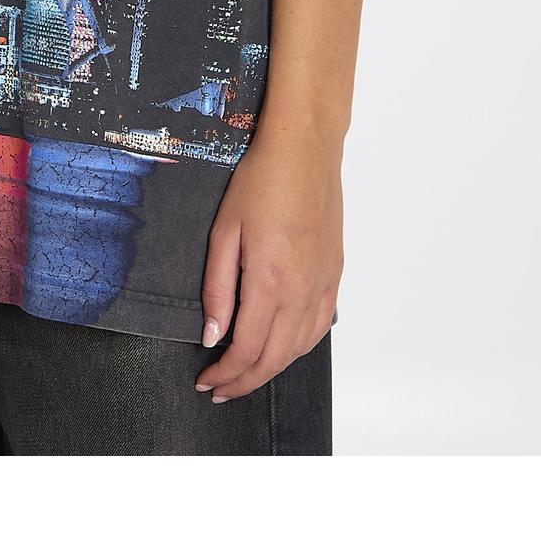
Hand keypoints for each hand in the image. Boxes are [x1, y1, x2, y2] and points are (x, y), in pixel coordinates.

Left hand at [196, 123, 342, 401]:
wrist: (304, 150)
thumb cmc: (260, 182)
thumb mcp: (224, 231)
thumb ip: (217, 289)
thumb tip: (212, 336)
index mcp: (270, 282)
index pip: (247, 349)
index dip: (225, 374)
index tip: (205, 381)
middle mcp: (302, 291)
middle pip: (275, 358)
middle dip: (244, 381)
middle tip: (220, 389)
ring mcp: (323, 284)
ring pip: (300, 348)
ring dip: (271, 369)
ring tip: (246, 374)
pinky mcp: (334, 274)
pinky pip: (320, 326)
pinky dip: (299, 347)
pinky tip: (282, 347)